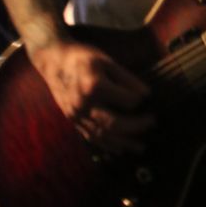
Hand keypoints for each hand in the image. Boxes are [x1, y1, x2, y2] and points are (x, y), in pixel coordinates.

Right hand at [31, 40, 152, 153]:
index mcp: (95, 86)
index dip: (139, 100)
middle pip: (113, 124)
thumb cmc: (82, 57)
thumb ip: (126, 79)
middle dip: (136, 127)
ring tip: (140, 147)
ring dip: (123, 143)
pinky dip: (106, 145)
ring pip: (102, 136)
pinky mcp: (72, 120)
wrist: (53, 60)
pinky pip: (90, 137)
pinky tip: (120, 149)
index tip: (148, 98)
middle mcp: (84, 104)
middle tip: (152, 122)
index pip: (126, 101)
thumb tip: (146, 94)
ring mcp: (76, 115)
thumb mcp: (106, 61)